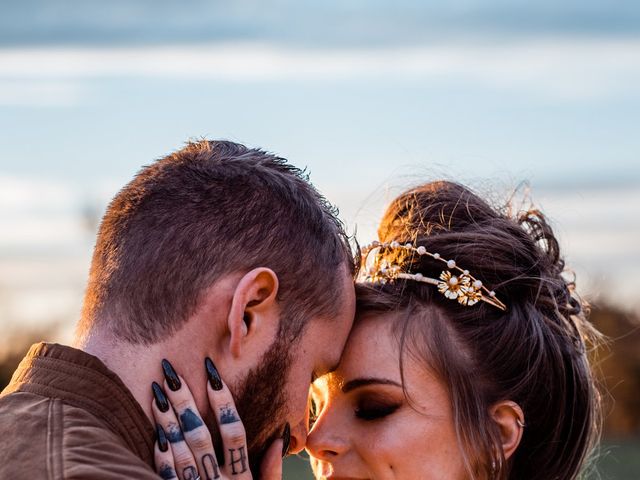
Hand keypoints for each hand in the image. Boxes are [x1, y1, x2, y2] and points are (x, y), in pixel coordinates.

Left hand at [151, 358, 282, 479]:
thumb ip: (272, 474)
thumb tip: (280, 440)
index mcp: (242, 478)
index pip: (234, 433)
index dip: (223, 402)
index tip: (212, 374)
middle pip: (201, 435)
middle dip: (185, 401)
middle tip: (171, 371)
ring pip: (180, 452)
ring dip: (167, 422)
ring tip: (155, 393)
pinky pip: (167, 479)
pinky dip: (161, 458)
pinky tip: (155, 436)